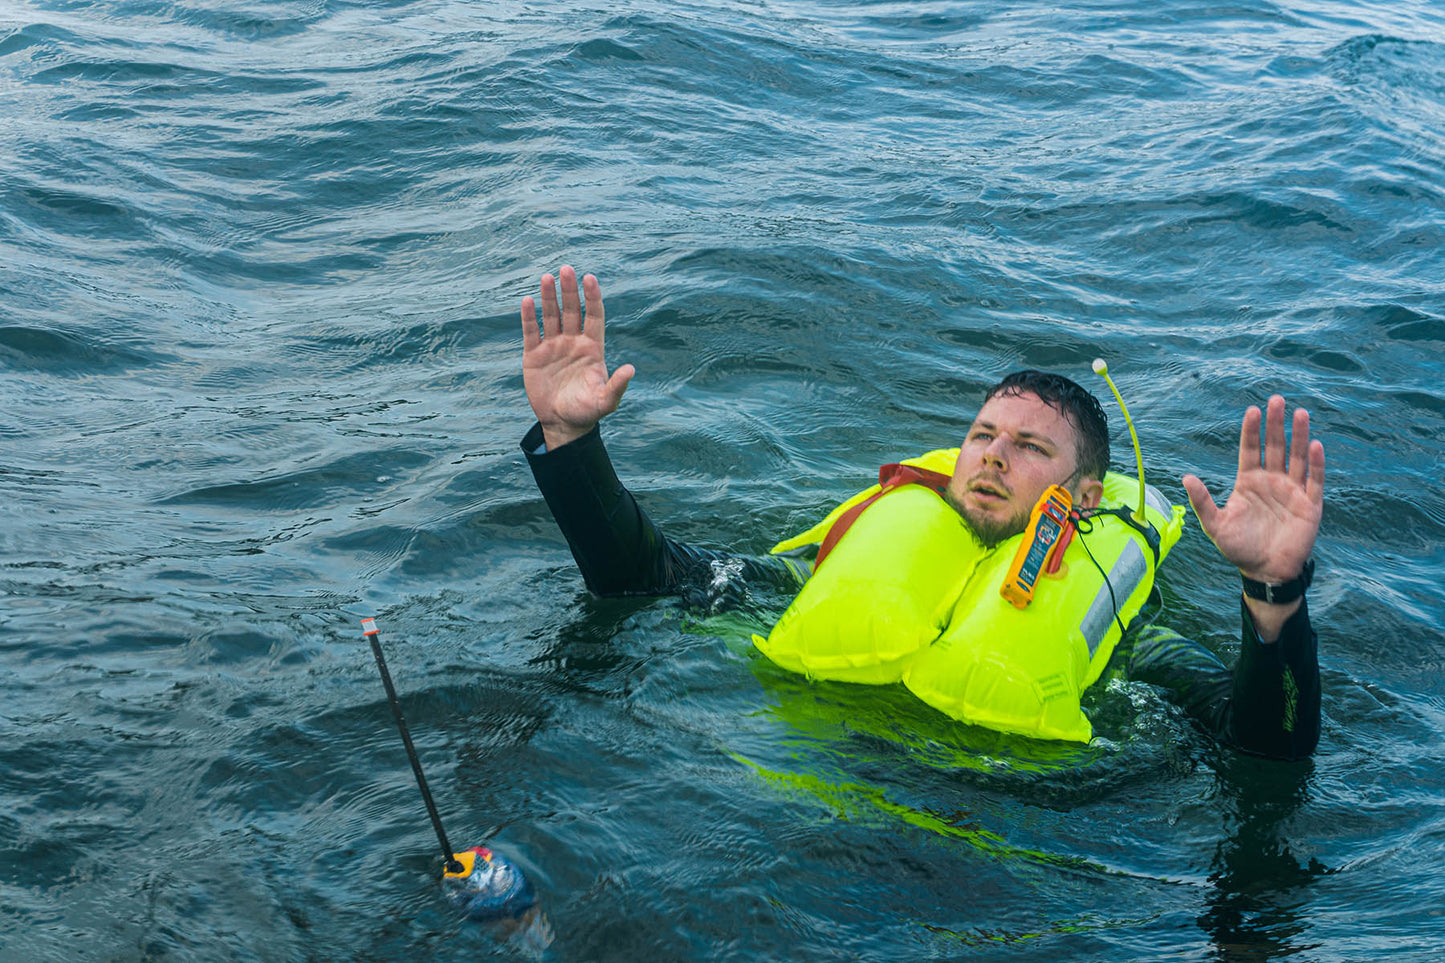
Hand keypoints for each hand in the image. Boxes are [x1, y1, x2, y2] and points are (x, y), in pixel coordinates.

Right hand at [521, 266, 634, 449]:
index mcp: (592, 348)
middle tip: (566, 269)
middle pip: (572, 310)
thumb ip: (617, 385)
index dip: (592, 297)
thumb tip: (631, 369)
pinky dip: (529, 317)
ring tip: (547, 278)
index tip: (590, 278)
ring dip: (549, 297)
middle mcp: (573, 342)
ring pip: (551, 316)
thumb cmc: (587, 411)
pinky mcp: (534, 356)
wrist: (562, 424)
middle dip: (569, 290)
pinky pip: (531, 332)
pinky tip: (528, 301)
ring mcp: (553, 347)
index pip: (593, 316)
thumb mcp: (605, 401)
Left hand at [1182, 396, 1324, 638]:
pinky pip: (1314, 481)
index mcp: (1249, 482)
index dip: (1252, 431)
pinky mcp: (1309, 505)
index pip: (1250, 450)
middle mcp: (1272, 482)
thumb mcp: (1215, 525)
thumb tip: (1185, 476)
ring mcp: (1292, 491)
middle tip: (1277, 400)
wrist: (1265, 572)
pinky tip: (1314, 446)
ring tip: (1300, 413)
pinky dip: (1315, 464)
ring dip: (1299, 436)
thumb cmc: (1239, 549)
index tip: (1252, 410)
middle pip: (1275, 447)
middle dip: (1276, 424)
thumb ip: (1202, 501)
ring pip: (1296, 458)